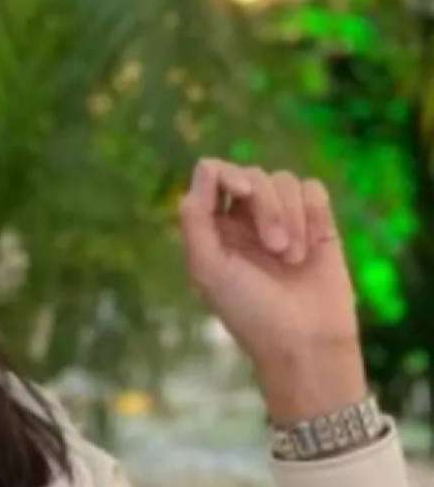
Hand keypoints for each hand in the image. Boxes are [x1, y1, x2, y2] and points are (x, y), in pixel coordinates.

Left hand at [177, 158, 367, 424]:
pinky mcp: (317, 224)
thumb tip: (207, 170)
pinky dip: (312, 212)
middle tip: (275, 248)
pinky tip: (311, 246)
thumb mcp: (207, 267)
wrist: (305, 342)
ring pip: (283, 180)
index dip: (226, 174)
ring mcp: (282, 219)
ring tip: (292, 258)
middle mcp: (245, 218)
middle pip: (251, 174)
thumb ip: (194, 217)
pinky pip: (312, 189)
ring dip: (290, 217)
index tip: (241, 193)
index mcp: (214, 226)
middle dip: (265, 206)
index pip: (213, 173)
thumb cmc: (249, 311)